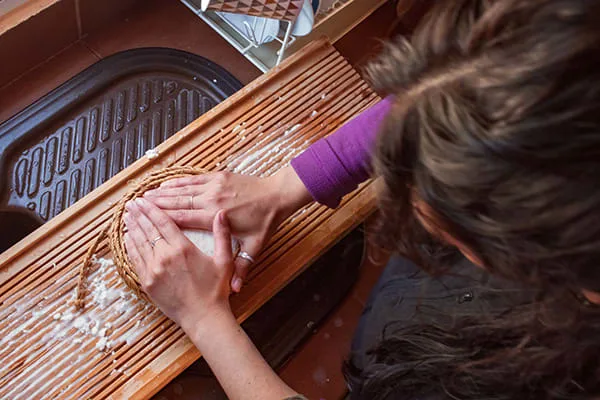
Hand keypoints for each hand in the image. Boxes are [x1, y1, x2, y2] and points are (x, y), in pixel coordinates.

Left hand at [123, 197, 233, 327]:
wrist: (204, 317)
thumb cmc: (216, 289)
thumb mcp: (224, 260)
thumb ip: (222, 234)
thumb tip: (221, 213)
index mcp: (183, 248)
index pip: (163, 222)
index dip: (151, 209)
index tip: (143, 200)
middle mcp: (165, 257)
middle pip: (148, 230)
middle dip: (138, 215)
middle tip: (131, 204)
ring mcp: (153, 270)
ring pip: (138, 243)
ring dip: (132, 228)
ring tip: (127, 216)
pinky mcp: (147, 282)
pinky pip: (135, 260)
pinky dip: (130, 247)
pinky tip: (127, 238)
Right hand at [143, 166, 311, 291]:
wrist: (278, 195)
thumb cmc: (266, 222)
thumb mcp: (254, 247)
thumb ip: (241, 267)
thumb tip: (234, 290)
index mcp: (215, 216)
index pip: (181, 218)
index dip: (161, 219)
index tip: (144, 220)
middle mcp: (210, 198)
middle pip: (177, 202)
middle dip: (155, 204)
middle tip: (135, 206)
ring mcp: (214, 186)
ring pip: (182, 189)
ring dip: (163, 192)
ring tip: (144, 195)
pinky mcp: (218, 176)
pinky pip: (193, 179)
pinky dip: (178, 182)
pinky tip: (165, 183)